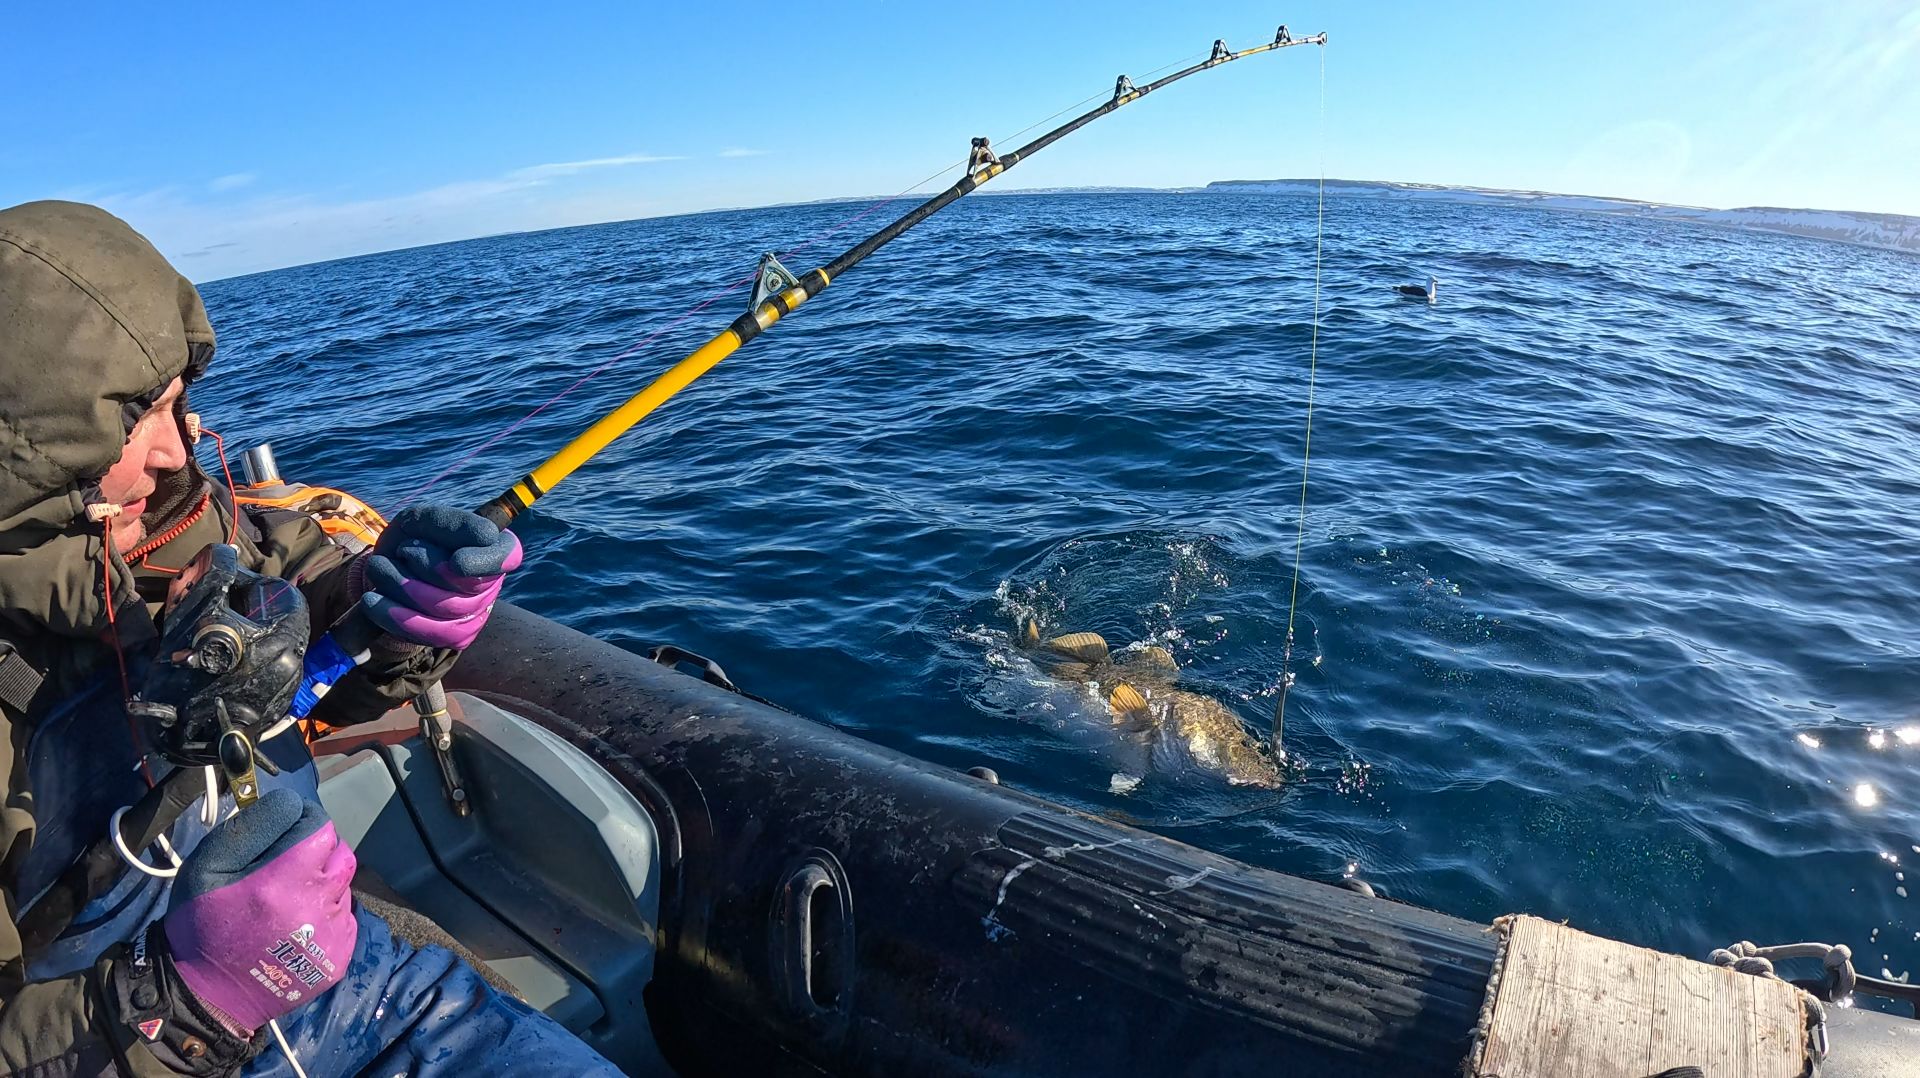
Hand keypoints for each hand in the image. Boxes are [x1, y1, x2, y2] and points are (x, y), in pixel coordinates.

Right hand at [162, 789, 356, 1034]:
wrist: (208, 995)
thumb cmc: (202, 923)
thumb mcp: (207, 865)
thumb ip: (251, 827)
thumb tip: (289, 804)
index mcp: (281, 879)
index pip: (318, 824)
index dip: (300, 821)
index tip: (283, 831)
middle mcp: (315, 904)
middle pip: (338, 851)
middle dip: (314, 850)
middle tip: (284, 866)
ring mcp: (332, 932)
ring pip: (342, 883)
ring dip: (321, 882)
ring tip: (286, 900)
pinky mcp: (340, 956)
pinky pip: (345, 916)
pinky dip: (325, 914)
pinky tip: (295, 927)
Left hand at [359, 505, 522, 649]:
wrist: (388, 570)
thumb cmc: (413, 539)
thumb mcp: (424, 520)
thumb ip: (451, 522)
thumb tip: (487, 537)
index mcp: (494, 548)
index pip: (506, 557)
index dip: (485, 562)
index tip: (456, 561)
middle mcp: (492, 583)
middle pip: (467, 586)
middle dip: (426, 566)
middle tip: (402, 550)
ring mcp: (476, 614)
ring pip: (443, 608)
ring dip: (401, 585)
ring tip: (378, 566)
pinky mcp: (455, 636)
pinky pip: (429, 633)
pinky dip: (393, 615)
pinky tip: (373, 599)